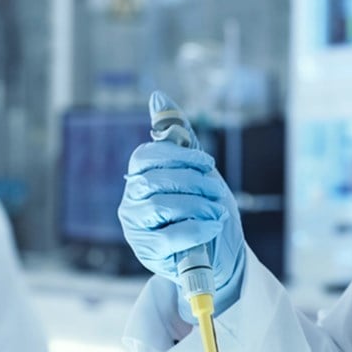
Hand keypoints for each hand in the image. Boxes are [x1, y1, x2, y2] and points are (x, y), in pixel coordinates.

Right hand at [118, 93, 246, 317]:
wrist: (221, 254)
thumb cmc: (205, 210)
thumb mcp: (197, 170)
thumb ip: (178, 136)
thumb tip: (157, 96)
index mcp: (139, 178)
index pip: (146, 157)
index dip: (179, 156)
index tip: (208, 163)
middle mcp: (130, 201)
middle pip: (157, 179)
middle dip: (195, 183)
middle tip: (218, 191)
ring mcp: (136, 228)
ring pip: (161, 205)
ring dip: (198, 206)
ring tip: (217, 212)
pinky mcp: (148, 252)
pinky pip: (169, 235)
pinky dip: (196, 229)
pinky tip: (212, 227)